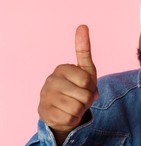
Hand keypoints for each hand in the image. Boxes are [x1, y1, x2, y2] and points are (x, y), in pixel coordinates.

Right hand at [38, 25, 97, 144]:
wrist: (62, 110)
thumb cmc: (77, 88)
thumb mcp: (85, 70)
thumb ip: (84, 50)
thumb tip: (82, 26)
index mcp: (62, 68)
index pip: (87, 80)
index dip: (90, 87)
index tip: (84, 86)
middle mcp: (51, 80)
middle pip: (84, 95)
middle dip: (86, 100)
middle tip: (79, 98)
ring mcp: (45, 96)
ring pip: (77, 108)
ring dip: (80, 110)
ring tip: (73, 106)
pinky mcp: (44, 112)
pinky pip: (70, 119)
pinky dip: (73, 119)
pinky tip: (65, 114)